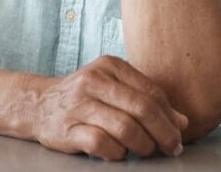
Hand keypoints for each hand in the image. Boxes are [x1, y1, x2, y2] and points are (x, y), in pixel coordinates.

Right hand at [32, 55, 187, 160]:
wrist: (39, 104)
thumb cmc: (84, 97)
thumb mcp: (114, 89)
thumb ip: (146, 100)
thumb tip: (182, 122)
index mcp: (110, 66)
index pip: (151, 92)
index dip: (169, 116)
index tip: (179, 133)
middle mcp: (94, 80)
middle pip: (142, 108)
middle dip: (164, 133)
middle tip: (171, 148)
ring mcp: (79, 104)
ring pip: (125, 128)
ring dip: (143, 145)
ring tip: (145, 151)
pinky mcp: (68, 128)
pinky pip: (103, 144)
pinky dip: (117, 153)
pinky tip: (117, 152)